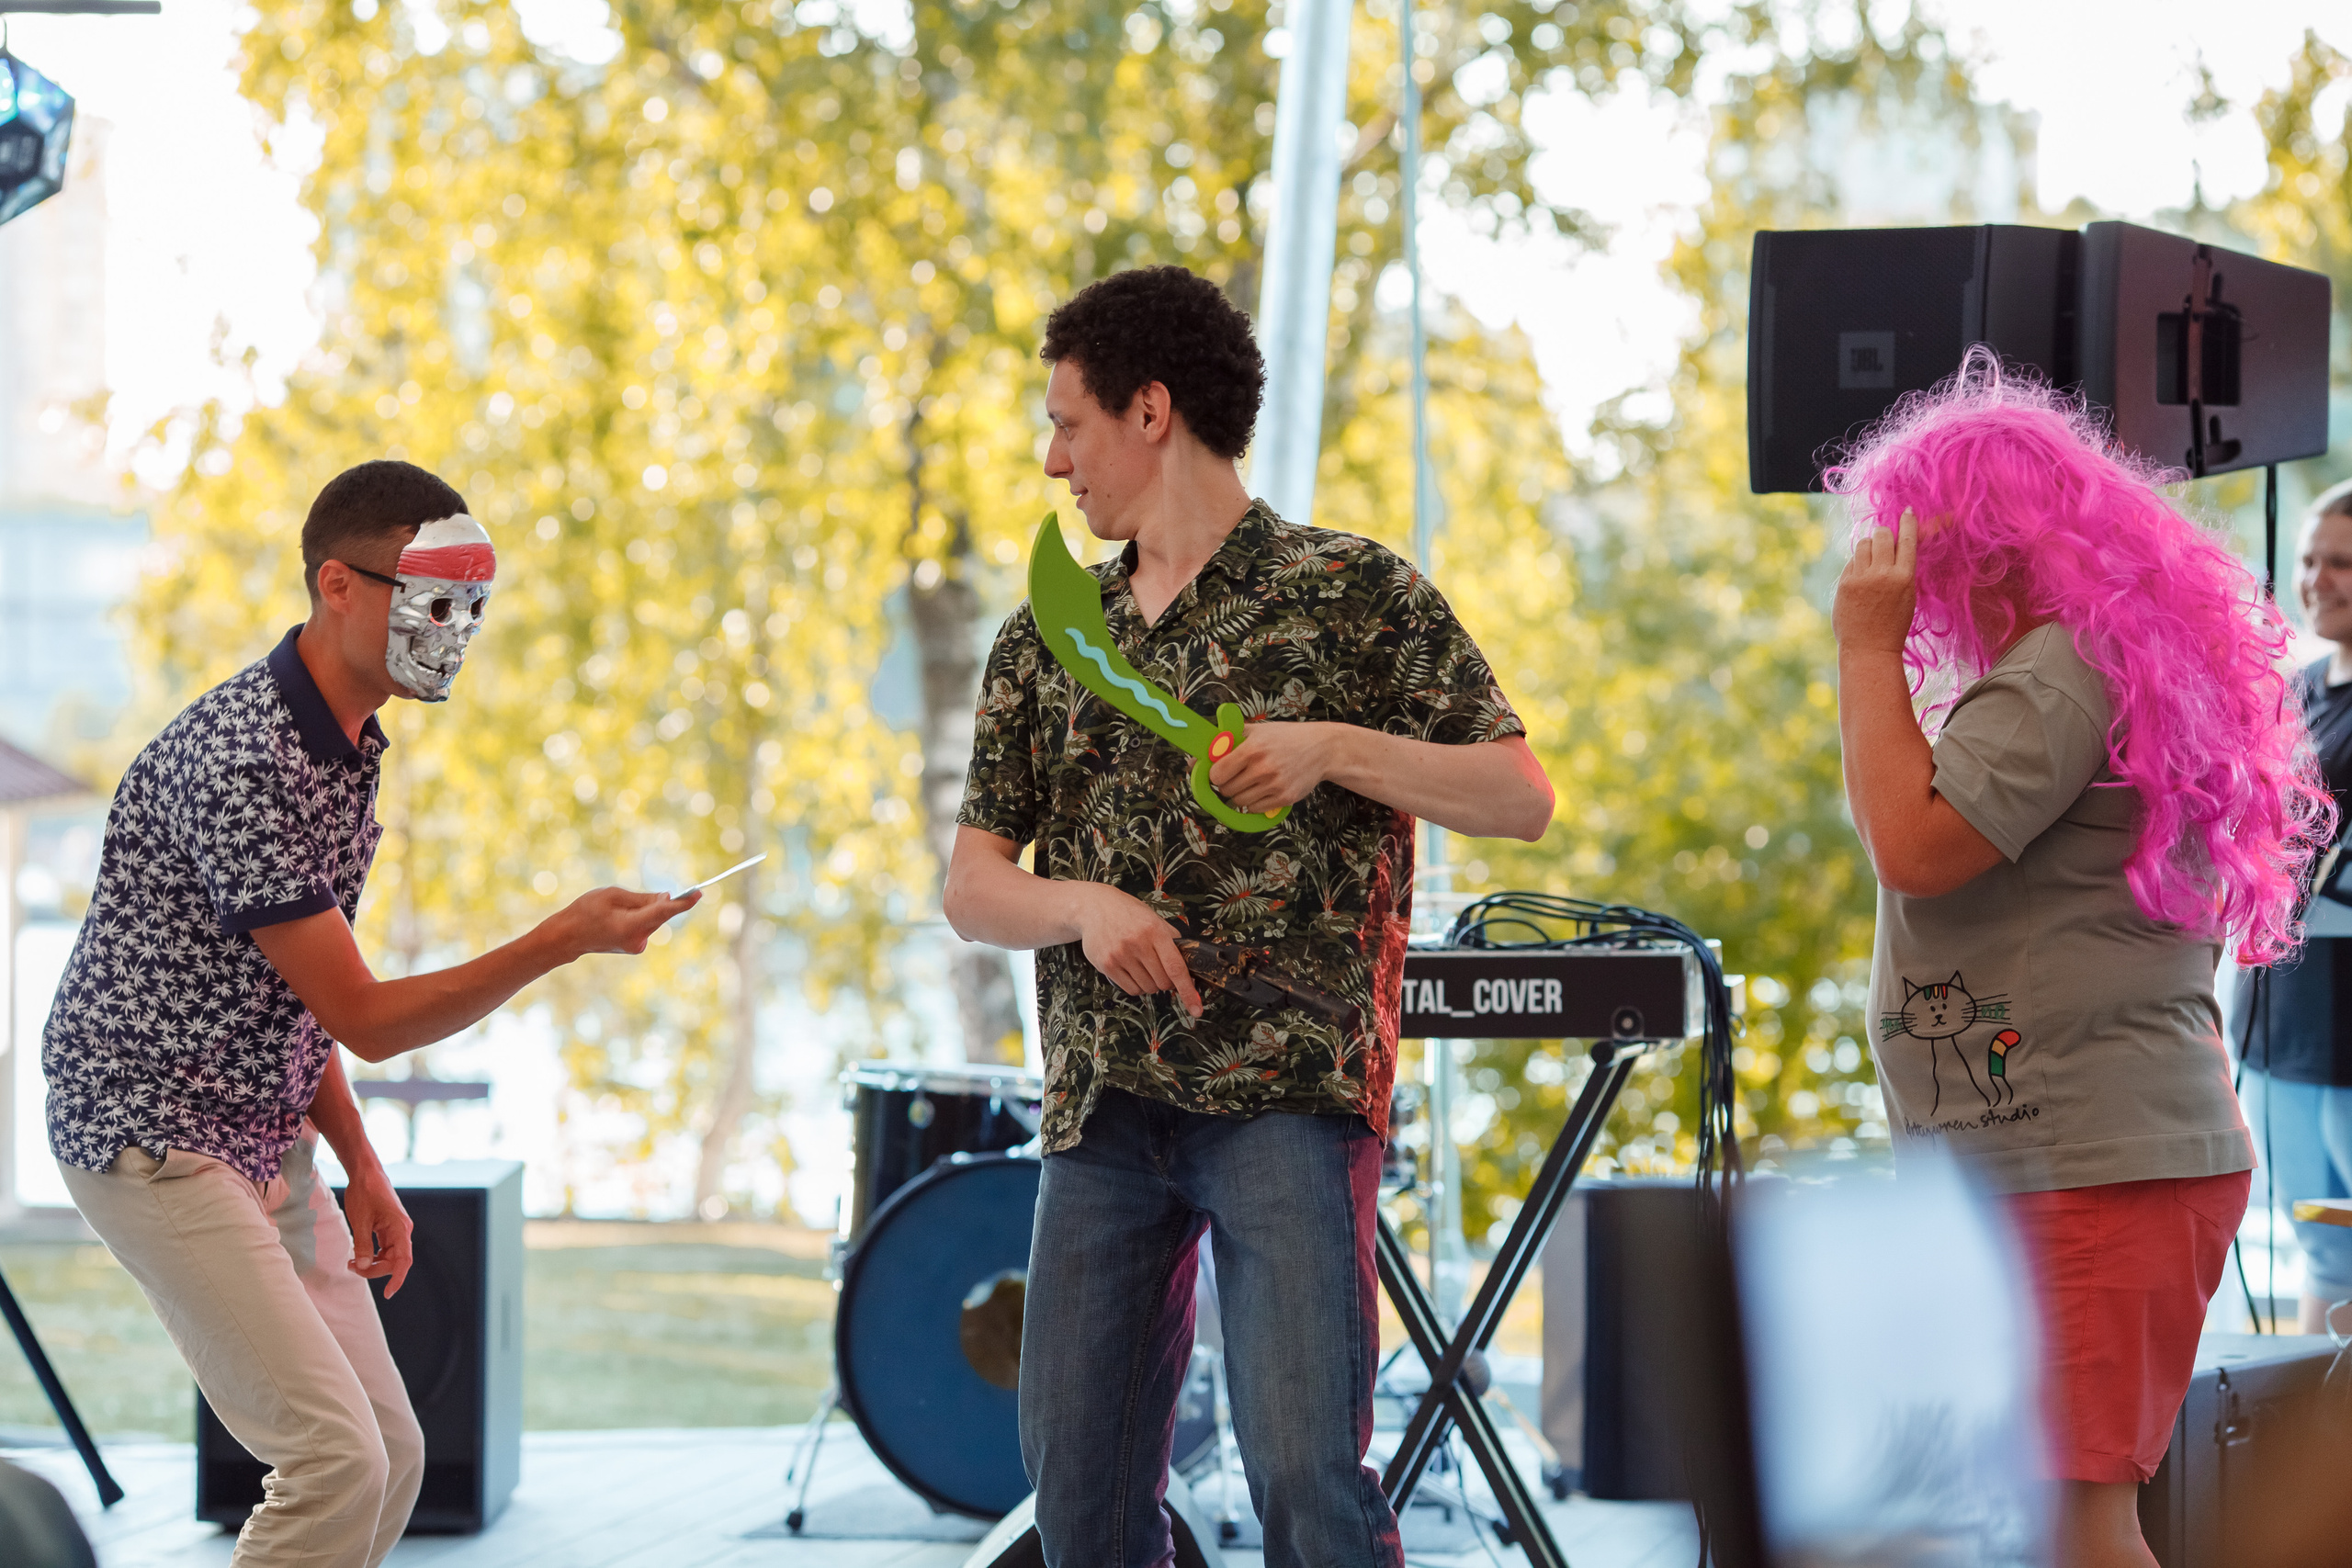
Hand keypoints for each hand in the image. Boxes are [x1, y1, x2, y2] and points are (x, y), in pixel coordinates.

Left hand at [341, 1169, 414, 1297]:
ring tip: (350, 1262)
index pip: (403, 1260)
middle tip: (350, 1267)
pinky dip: (371, 1255)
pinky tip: (357, 1254)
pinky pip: (383, 1249)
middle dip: (373, 1269)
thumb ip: (362, 1245)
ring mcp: (396, 1230)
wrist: (366, 1173)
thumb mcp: (360, 1220)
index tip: (388, 1293)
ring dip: (371, 1263)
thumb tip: (362, 1266)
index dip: (397, 1279)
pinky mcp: (388, 1228)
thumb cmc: (365, 1193)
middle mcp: (402, 1231)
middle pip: (393, 1261)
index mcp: (400, 1228)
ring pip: (388, 1256)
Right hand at [548, 887, 700, 958]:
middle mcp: (637, 940)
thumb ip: (642, 898)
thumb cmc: (586, 911)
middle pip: (660, 915)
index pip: (663, 913)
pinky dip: (643, 916)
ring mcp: (637, 946)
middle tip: (650, 893)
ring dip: (648, 909)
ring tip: (620, 906)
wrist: (568, 936)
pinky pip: (647, 925)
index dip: (682, 903)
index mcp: (630, 926)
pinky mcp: (636, 946)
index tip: (698, 894)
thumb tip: (667, 898)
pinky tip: (621, 916)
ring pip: (654, 920)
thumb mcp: (613, 895)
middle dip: (662, 902)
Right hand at [1072, 884, 1202, 1018]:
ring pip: (1147, 988)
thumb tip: (1188, 966)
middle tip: (1159, 969)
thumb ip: (1171, 940)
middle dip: (1166, 982)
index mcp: (1155, 931)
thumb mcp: (1154, 919)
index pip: (1176, 967)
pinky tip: (1131, 970)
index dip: (1188, 991)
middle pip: (1162, 982)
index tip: (1196, 1009)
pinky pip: (1131, 990)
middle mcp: (1137, 943)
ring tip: (1141, 965)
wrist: (1095, 907)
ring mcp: (1120, 955)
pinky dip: (1136, 986)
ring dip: (1150, 983)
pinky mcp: (1107, 965)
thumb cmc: (1129, 914)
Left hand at [1207, 721, 1336, 813]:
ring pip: (1239, 802)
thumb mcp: (1257, 731)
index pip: (1217, 774)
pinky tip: (1263, 789)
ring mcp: (1275, 785)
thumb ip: (1226, 742)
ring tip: (1251, 782)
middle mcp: (1263, 768)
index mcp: (1252, 748)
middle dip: (1227, 784)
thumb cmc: (1285, 737)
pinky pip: (1255, 809)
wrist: (1321, 748)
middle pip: (1226, 790)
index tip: (1220, 772)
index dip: (1215, 775)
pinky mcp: (1285, 798)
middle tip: (1236, 776)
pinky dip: (1254, 802)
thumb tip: (1195, 760)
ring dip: (1240, 794)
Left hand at [1834, 509, 1918, 654]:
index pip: (1907, 539)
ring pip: (1864, 543)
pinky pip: (1852, 561)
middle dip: (1884, 535)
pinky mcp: (1845, 583)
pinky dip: (1857, 564)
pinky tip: (1861, 580)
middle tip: (1885, 543)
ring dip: (1869, 547)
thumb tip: (1897, 545)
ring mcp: (1861, 577)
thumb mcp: (1908, 595)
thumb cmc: (1894, 624)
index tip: (1908, 511)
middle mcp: (1883, 574)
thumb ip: (1902, 570)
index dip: (1908, 522)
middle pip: (1882, 534)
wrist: (1870, 648)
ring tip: (1872, 563)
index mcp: (1905, 577)